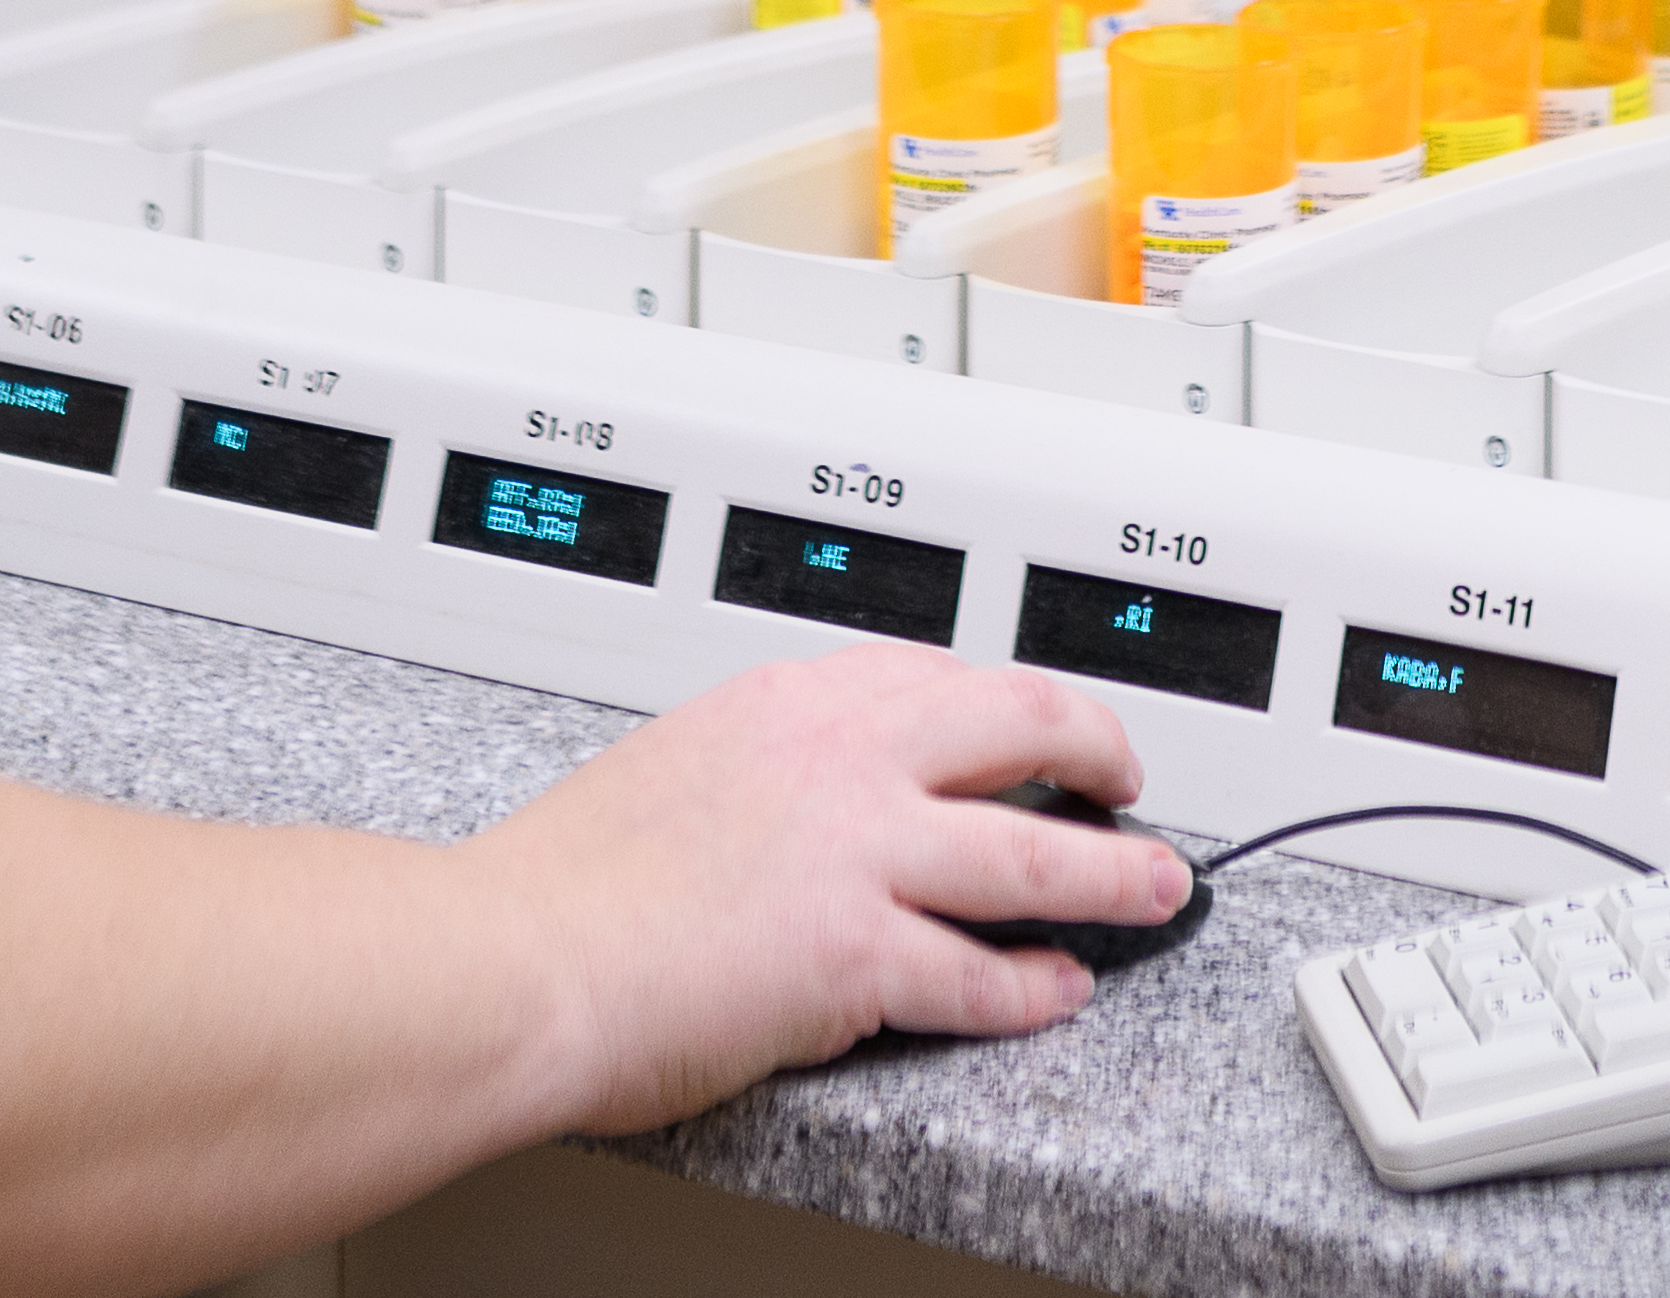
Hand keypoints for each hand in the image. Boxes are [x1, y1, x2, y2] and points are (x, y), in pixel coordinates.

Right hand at [453, 650, 1184, 1131]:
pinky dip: (1032, 990)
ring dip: (1114, 877)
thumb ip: (751, 767)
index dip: (1005, 702)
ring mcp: (856, 853)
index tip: (1031, 723)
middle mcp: (838, 759)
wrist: (514, 958)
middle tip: (1127, 779)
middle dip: (1097, 749)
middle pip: (1020, 726)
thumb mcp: (670, 763)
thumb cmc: (558, 883)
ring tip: (1156, 891)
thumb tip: (787, 800)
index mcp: (787, 701)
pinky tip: (1060, 993)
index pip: (936, 677)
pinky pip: (979, 976)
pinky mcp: (856, 955)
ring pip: (1034, 856)